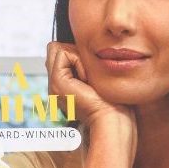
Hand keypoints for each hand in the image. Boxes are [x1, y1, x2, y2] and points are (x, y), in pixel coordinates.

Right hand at [46, 42, 136, 163]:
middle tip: (91, 78)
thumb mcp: (99, 79)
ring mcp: (54, 85)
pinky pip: (62, 53)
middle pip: (57, 49)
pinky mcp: (57, 82)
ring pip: (58, 49)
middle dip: (77, 55)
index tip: (93, 77)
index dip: (78, 56)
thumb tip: (80, 47)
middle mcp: (56, 86)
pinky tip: (87, 81)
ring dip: (80, 59)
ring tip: (89, 81)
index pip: (62, 53)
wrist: (112, 120)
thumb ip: (86, 65)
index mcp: (65, 86)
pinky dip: (79, 62)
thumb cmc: (114, 103)